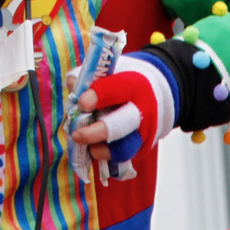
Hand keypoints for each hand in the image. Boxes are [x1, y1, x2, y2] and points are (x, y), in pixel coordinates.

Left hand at [70, 53, 176, 180]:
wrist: (156, 94)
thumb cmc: (124, 82)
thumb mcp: (110, 72)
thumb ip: (88, 76)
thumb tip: (72, 85)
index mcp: (134, 85)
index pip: (116, 90)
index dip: (97, 97)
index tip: (81, 103)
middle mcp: (143, 110)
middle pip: (120, 125)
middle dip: (96, 132)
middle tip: (76, 135)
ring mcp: (145, 131)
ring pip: (124, 148)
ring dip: (102, 150)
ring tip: (87, 147)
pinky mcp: (142, 147)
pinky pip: (124, 158)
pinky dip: (107, 156)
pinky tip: (94, 150)